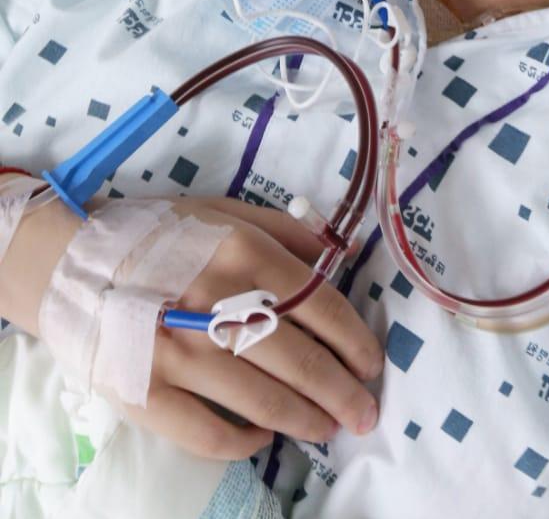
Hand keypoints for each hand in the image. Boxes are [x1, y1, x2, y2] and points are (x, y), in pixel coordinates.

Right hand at [123, 195, 383, 459]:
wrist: (71, 263)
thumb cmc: (158, 235)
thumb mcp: (224, 210)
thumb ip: (284, 229)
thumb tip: (337, 254)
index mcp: (244, 254)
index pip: (319, 306)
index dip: (354, 341)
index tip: (371, 364)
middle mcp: (218, 305)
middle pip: (301, 362)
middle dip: (343, 393)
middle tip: (365, 414)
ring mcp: (181, 354)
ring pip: (264, 402)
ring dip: (306, 420)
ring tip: (327, 428)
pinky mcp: (147, 394)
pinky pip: (208, 434)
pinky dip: (244, 442)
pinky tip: (263, 437)